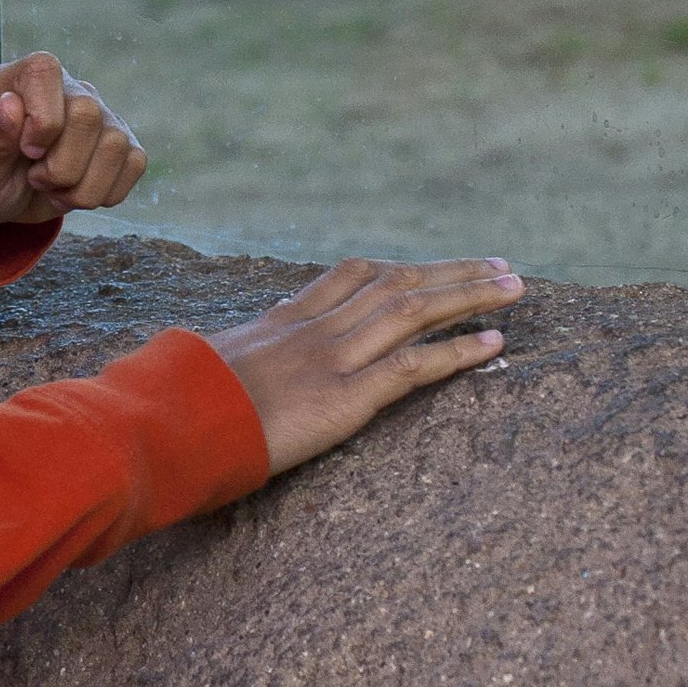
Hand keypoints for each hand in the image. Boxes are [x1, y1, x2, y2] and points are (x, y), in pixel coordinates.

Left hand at [0, 52, 144, 225]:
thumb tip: (10, 104)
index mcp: (24, 77)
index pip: (46, 74)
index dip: (41, 121)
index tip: (24, 151)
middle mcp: (69, 88)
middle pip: (87, 114)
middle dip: (60, 166)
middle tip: (34, 178)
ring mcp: (100, 115)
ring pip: (117, 144)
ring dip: (82, 187)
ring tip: (53, 188)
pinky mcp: (120, 145)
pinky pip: (135, 163)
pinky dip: (105, 192)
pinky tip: (76, 192)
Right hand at [209, 257, 520, 474]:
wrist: (172, 422)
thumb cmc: (178, 404)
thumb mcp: (206, 365)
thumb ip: (234, 356)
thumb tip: (228, 359)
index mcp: (282, 319)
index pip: (351, 277)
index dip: (399, 267)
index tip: (431, 264)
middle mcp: (314, 328)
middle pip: (396, 283)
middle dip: (452, 271)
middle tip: (500, 264)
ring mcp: (332, 359)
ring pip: (414, 311)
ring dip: (471, 296)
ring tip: (515, 288)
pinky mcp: (345, 398)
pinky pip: (414, 366)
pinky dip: (458, 351)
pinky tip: (494, 344)